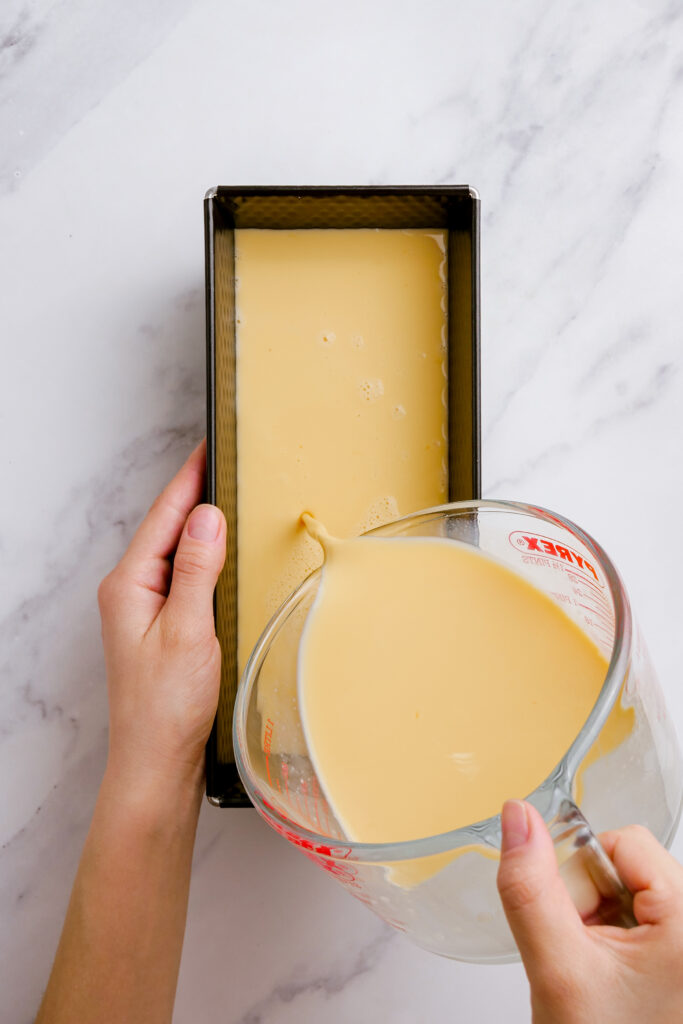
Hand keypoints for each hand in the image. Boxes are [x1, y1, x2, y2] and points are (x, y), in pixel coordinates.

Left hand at [97, 440, 225, 792]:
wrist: (156, 762)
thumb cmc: (166, 707)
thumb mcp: (187, 631)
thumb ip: (196, 570)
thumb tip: (206, 516)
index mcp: (129, 585)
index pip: (163, 516)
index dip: (189, 478)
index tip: (208, 446)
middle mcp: (130, 591)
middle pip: (166, 528)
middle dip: (195, 493)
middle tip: (225, 462)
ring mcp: (144, 609)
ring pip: (174, 552)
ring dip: (199, 524)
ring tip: (228, 496)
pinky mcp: (160, 626)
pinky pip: (182, 576)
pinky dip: (203, 557)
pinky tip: (222, 554)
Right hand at [497, 800, 682, 1022]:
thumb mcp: (558, 970)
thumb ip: (531, 888)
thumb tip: (518, 815)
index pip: (625, 842)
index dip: (583, 878)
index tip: (574, 928)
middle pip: (627, 863)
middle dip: (588, 903)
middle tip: (584, 959)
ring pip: (627, 890)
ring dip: (596, 923)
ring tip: (597, 975)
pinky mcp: (677, 959)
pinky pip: (638, 918)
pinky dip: (610, 940)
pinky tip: (609, 980)